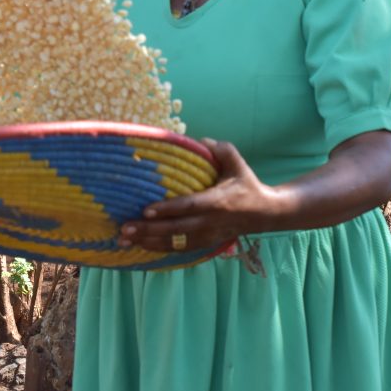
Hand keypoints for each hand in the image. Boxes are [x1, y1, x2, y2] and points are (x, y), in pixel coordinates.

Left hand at [118, 138, 284, 252]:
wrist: (266, 214)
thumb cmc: (247, 184)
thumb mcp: (237, 162)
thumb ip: (219, 149)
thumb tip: (199, 141)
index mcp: (218, 201)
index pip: (189, 206)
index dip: (167, 209)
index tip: (146, 210)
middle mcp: (211, 222)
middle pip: (176, 229)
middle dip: (149, 230)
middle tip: (124, 228)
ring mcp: (208, 236)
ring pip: (175, 242)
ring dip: (149, 242)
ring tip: (125, 239)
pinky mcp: (206, 244)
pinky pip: (180, 249)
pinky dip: (160, 249)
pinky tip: (140, 246)